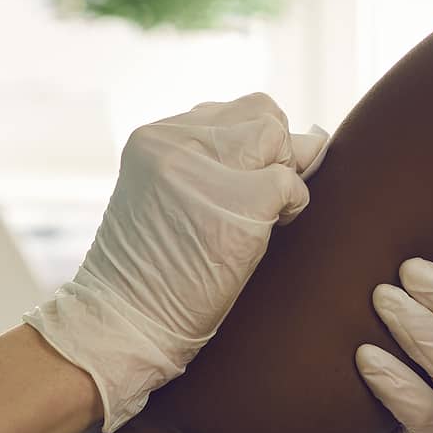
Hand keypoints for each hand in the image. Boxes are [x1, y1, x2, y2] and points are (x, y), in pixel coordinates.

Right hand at [26, 95, 329, 430]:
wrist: (123, 322)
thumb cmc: (153, 269)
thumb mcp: (168, 195)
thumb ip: (217, 161)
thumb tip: (309, 140)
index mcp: (154, 137)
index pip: (233, 111)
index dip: (252, 145)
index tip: (241, 183)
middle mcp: (174, 142)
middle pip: (262, 112)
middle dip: (275, 152)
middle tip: (260, 198)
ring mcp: (204, 171)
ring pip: (278, 139)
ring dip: (283, 176)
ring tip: (261, 214)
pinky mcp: (237, 204)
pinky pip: (291, 185)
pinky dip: (292, 209)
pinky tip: (267, 233)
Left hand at [293, 247, 432, 432]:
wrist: (321, 431)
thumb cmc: (357, 348)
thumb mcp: (382, 299)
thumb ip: (396, 257)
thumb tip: (366, 178)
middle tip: (408, 268)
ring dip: (423, 332)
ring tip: (381, 300)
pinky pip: (430, 418)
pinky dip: (400, 385)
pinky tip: (366, 358)